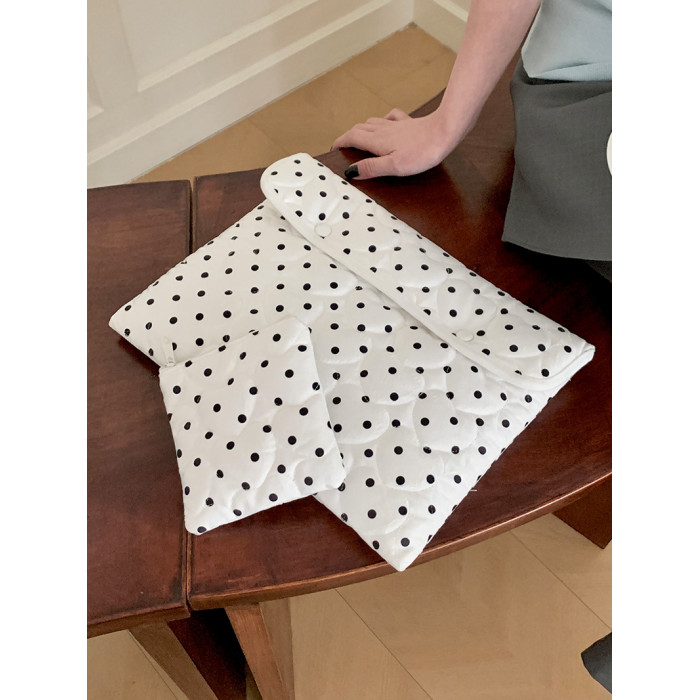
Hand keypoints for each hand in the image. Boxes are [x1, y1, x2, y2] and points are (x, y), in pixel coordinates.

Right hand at [332, 108, 454, 179]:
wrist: (445, 132)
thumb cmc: (422, 152)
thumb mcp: (394, 166)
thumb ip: (371, 168)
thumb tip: (351, 171)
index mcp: (377, 141)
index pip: (351, 138)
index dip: (340, 142)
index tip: (333, 149)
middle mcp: (383, 129)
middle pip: (359, 129)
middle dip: (348, 136)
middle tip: (344, 147)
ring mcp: (396, 125)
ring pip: (372, 123)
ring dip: (362, 129)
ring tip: (359, 138)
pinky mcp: (409, 123)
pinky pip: (390, 118)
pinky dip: (382, 121)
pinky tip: (385, 124)